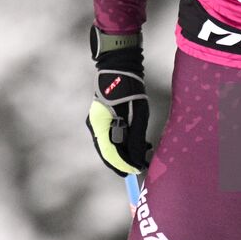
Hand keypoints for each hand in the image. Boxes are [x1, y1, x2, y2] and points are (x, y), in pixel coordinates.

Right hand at [86, 28, 151, 174]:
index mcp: (100, 125)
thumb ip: (137, 139)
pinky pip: (112, 135)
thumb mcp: (138, 115)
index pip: (110, 154)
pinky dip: (124, 141)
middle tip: (140, 167)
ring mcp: (97, 122)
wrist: (120, 67)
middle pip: (108, 152)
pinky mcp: (103, 118)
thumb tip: (138, 161)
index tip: (136, 172)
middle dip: (124, 161)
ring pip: (110, 145)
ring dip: (126, 151)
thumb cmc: (130, 89)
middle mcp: (95, 125)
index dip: (123, 165)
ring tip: (145, 152)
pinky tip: (139, 142)